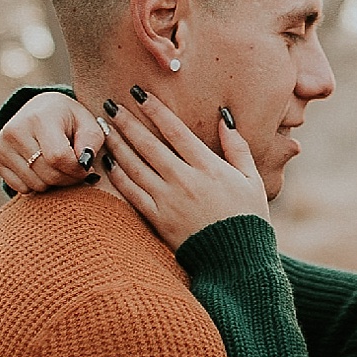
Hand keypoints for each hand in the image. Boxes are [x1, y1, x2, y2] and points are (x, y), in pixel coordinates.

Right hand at [0, 93, 107, 192]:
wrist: (40, 109)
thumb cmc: (68, 120)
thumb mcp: (88, 124)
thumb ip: (91, 143)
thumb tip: (84, 165)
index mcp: (40, 118)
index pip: (58, 157)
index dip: (77, 170)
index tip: (86, 168)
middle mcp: (15, 130)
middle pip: (47, 174)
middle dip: (67, 178)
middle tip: (75, 170)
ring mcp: (1, 145)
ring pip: (35, 185)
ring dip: (52, 182)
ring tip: (57, 165)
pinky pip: (21, 188)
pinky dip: (35, 184)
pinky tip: (40, 167)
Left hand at [102, 94, 269, 249]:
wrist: (237, 262)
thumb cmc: (249, 218)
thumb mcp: (252, 179)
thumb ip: (237, 147)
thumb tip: (224, 117)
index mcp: (208, 167)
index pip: (175, 130)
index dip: (156, 109)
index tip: (140, 93)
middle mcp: (185, 180)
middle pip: (148, 144)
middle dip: (127, 121)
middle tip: (109, 104)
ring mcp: (168, 200)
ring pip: (135, 166)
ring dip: (117, 144)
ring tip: (104, 127)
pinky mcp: (158, 220)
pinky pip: (132, 193)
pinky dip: (118, 176)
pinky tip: (108, 162)